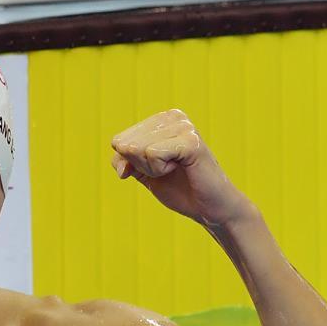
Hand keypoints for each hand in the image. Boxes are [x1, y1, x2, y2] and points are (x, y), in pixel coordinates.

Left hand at [111, 109, 254, 226]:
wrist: (208, 208)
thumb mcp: (142, 172)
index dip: (132, 164)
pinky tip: (181, 169)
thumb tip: (119, 153)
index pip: (118, 141)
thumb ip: (124, 160)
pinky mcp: (190, 141)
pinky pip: (152, 154)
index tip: (158, 168)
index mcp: (160, 120)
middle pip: (125, 145)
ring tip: (176, 170)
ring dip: (152, 169)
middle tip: (169, 171)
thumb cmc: (179, 189)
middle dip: (141, 166)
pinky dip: (160, 170)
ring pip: (137, 149)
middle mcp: (173, 117)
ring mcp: (183, 126)